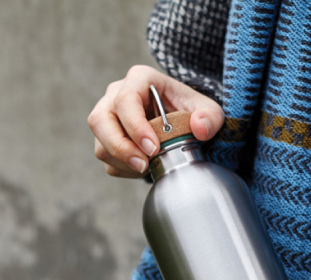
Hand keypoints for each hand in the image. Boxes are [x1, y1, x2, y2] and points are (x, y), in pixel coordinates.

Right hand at [88, 65, 223, 177]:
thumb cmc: (190, 110)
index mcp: (140, 79)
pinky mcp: (105, 137)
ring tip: (147, 168)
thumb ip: (210, 117)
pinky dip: (123, 169)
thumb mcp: (208, 110)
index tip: (153, 148)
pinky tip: (144, 168)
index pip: (126, 99)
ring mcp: (107, 116)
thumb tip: (200, 129)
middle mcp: (116, 94)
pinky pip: (105, 157)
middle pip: (100, 120)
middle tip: (143, 165)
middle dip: (120, 147)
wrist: (180, 120)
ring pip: (100, 142)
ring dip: (122, 161)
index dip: (135, 126)